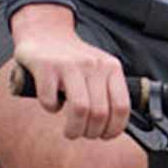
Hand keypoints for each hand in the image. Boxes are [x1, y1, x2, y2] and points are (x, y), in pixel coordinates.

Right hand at [9, 5, 128, 140]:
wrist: (45, 31)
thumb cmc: (74, 59)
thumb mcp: (99, 68)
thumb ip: (108, 91)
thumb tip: (114, 127)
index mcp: (111, 67)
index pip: (122, 106)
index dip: (114, 129)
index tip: (105, 136)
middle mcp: (93, 64)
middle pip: (100, 113)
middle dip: (91, 133)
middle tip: (83, 134)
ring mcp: (70, 65)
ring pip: (80, 110)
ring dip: (74, 129)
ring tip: (70, 131)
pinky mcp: (46, 67)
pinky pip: (51, 101)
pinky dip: (51, 109)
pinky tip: (51, 103)